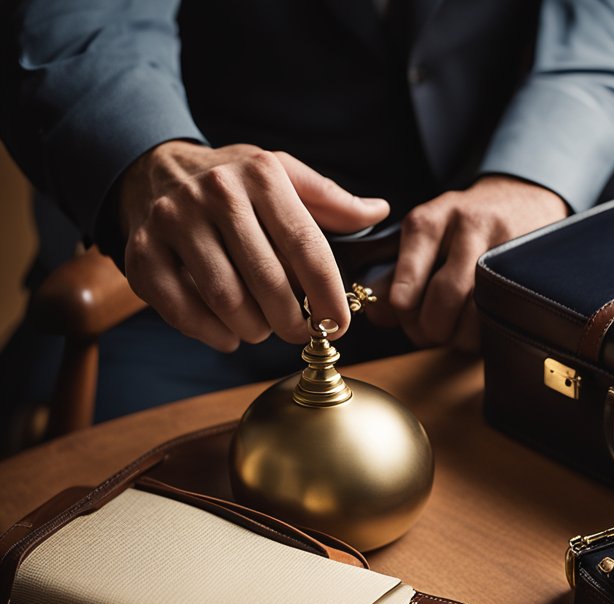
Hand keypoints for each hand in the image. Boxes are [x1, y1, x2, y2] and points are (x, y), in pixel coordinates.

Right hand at [119, 140, 390, 350]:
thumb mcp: (283, 175)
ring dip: (253, 328)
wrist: (153, 168)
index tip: (339, 324)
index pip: (306, 246)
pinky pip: (182, 309)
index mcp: (261, 175)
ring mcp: (173, 221)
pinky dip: (211, 333)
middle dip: (291, 321)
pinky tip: (228, 334)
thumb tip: (379, 211)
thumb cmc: (234, 182)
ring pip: (226, 298)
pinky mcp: (142, 251)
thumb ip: (331, 200)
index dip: (327, 294)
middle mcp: (215, 193)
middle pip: (267, 280)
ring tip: (263, 328)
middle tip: (300, 333)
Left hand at [380, 175, 568, 349]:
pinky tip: (479, 326)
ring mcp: (503, 244)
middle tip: (430, 332)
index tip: (405, 313)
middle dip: (433, 327)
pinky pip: (504, 314)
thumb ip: (396, 276)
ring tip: (455, 332)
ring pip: (478, 310)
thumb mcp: (424, 236)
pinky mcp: (529, 264)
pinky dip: (486, 332)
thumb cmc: (461, 227)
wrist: (520, 200)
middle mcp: (468, 226)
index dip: (404, 305)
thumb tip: (378, 315)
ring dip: (462, 335)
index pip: (409, 274)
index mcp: (429, 220)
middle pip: (446, 294)